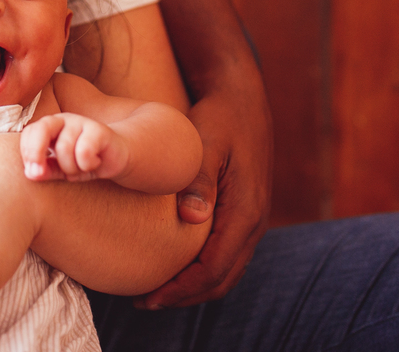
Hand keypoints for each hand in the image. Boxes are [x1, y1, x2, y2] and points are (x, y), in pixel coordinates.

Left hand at [19, 113, 125, 182]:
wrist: (115, 157)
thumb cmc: (83, 162)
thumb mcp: (60, 169)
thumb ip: (45, 170)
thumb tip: (30, 174)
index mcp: (49, 127)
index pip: (29, 133)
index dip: (27, 153)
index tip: (32, 172)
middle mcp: (63, 120)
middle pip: (41, 129)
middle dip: (36, 153)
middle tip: (39, 172)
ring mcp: (81, 122)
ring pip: (64, 149)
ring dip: (71, 168)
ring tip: (81, 168)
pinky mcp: (98, 130)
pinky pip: (84, 152)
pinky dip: (87, 165)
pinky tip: (94, 163)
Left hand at [136, 87, 271, 308]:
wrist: (241, 97)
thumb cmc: (218, 118)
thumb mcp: (206, 144)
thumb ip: (199, 181)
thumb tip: (193, 219)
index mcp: (245, 210)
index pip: (214, 268)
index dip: (181, 289)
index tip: (148, 298)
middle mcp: (254, 221)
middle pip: (222, 279)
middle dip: (185, 296)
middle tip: (144, 301)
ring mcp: (253, 218)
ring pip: (228, 270)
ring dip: (195, 286)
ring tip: (157, 291)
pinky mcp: (246, 212)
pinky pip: (229, 254)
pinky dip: (205, 269)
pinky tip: (178, 266)